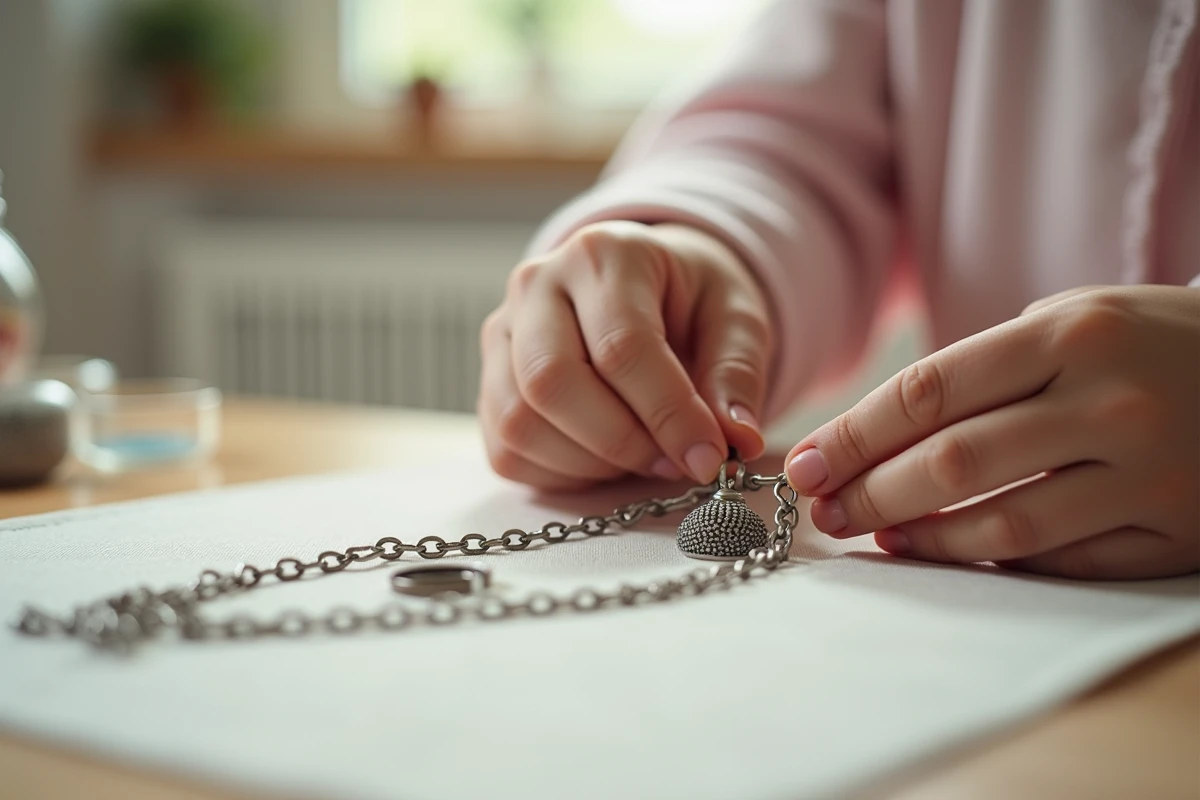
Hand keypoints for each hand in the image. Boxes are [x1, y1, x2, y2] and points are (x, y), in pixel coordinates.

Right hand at [480, 221, 772, 488]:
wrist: (650, 288)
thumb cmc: (692, 300)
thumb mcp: (736, 319)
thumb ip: (736, 375)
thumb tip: (737, 440)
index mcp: (603, 254)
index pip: (621, 345)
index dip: (667, 413)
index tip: (708, 457)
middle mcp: (537, 286)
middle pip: (551, 382)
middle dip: (620, 441)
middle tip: (672, 462)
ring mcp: (502, 334)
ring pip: (519, 421)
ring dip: (589, 462)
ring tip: (643, 457)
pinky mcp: (488, 383)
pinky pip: (507, 450)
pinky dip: (561, 474)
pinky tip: (606, 460)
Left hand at [784, 285, 1199, 579]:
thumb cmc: (1151, 341)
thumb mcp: (1076, 320)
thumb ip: (985, 370)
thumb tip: (874, 438)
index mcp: (1072, 335)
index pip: (930, 391)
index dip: (854, 436)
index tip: (805, 465)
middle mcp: (1110, 402)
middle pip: (954, 462)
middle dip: (871, 493)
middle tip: (826, 510)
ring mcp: (1150, 474)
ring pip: (1004, 526)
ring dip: (925, 539)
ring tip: (879, 536)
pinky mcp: (1177, 533)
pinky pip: (1064, 561)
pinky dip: (997, 563)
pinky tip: (954, 554)